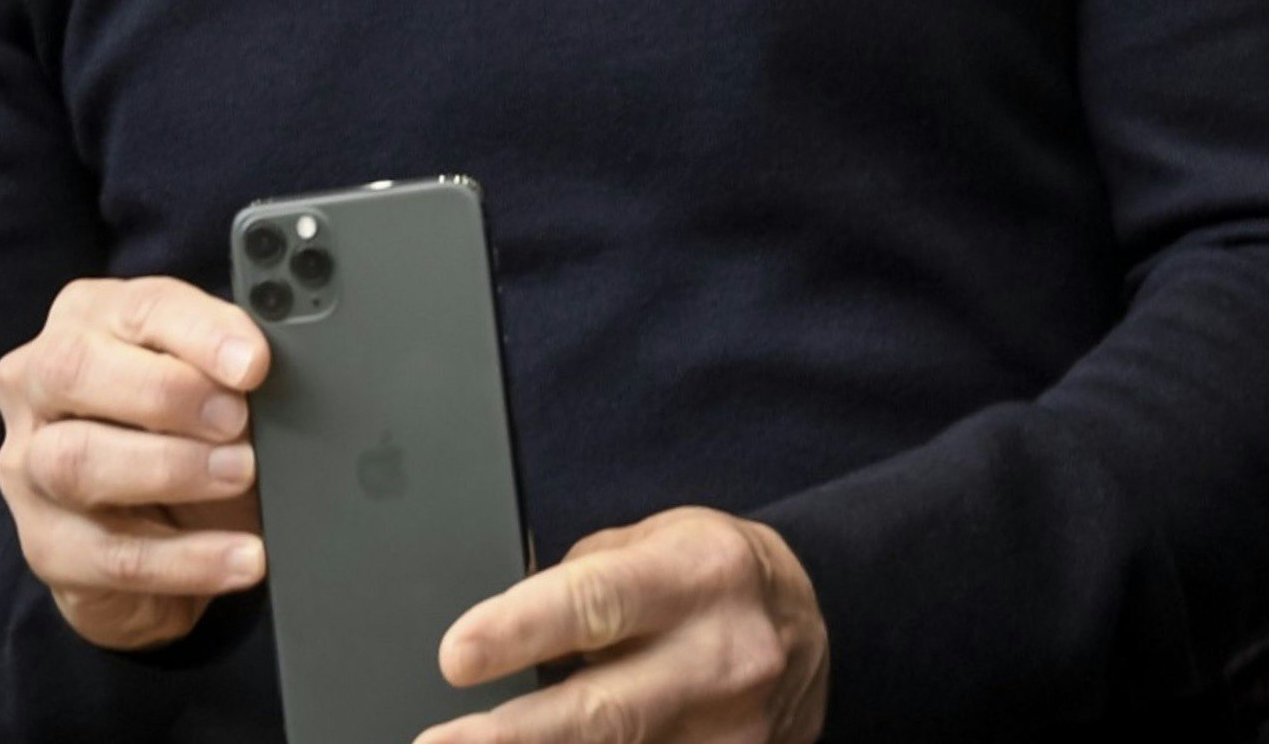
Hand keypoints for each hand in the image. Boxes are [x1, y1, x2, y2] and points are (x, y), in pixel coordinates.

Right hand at [0, 275, 270, 650]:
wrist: (161, 542)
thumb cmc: (186, 439)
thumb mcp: (210, 390)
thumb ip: (229, 369)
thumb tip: (267, 370)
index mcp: (86, 321)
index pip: (137, 308)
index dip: (199, 332)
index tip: (253, 362)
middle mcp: (37, 385)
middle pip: (75, 369)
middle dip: (165, 393)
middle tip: (237, 420)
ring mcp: (27, 467)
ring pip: (78, 460)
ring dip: (171, 469)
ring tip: (240, 476)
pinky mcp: (45, 546)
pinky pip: (111, 554)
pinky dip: (188, 558)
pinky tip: (241, 557)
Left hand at [421, 508, 828, 743]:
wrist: (811, 620)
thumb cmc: (708, 573)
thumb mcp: (649, 543)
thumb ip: (576, 583)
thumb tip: (494, 633)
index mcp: (694, 573)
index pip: (596, 602)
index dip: (522, 630)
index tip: (457, 656)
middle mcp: (722, 656)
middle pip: (604, 712)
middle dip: (511, 739)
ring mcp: (735, 730)